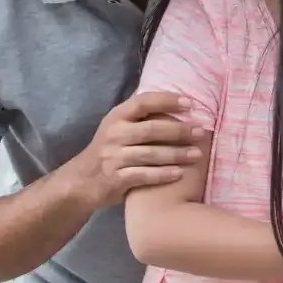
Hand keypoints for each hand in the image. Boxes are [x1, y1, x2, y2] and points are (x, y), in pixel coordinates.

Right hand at [65, 92, 203, 208]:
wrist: (82, 181)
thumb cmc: (108, 151)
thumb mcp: (116, 127)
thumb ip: (139, 117)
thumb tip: (175, 102)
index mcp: (116, 117)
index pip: (143, 102)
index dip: (167, 101)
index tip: (190, 103)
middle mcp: (114, 134)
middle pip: (152, 129)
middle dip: (179, 130)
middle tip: (201, 132)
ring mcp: (114, 157)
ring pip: (151, 154)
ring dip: (177, 154)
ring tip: (197, 154)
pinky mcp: (116, 179)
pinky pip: (145, 175)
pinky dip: (163, 174)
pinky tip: (180, 173)